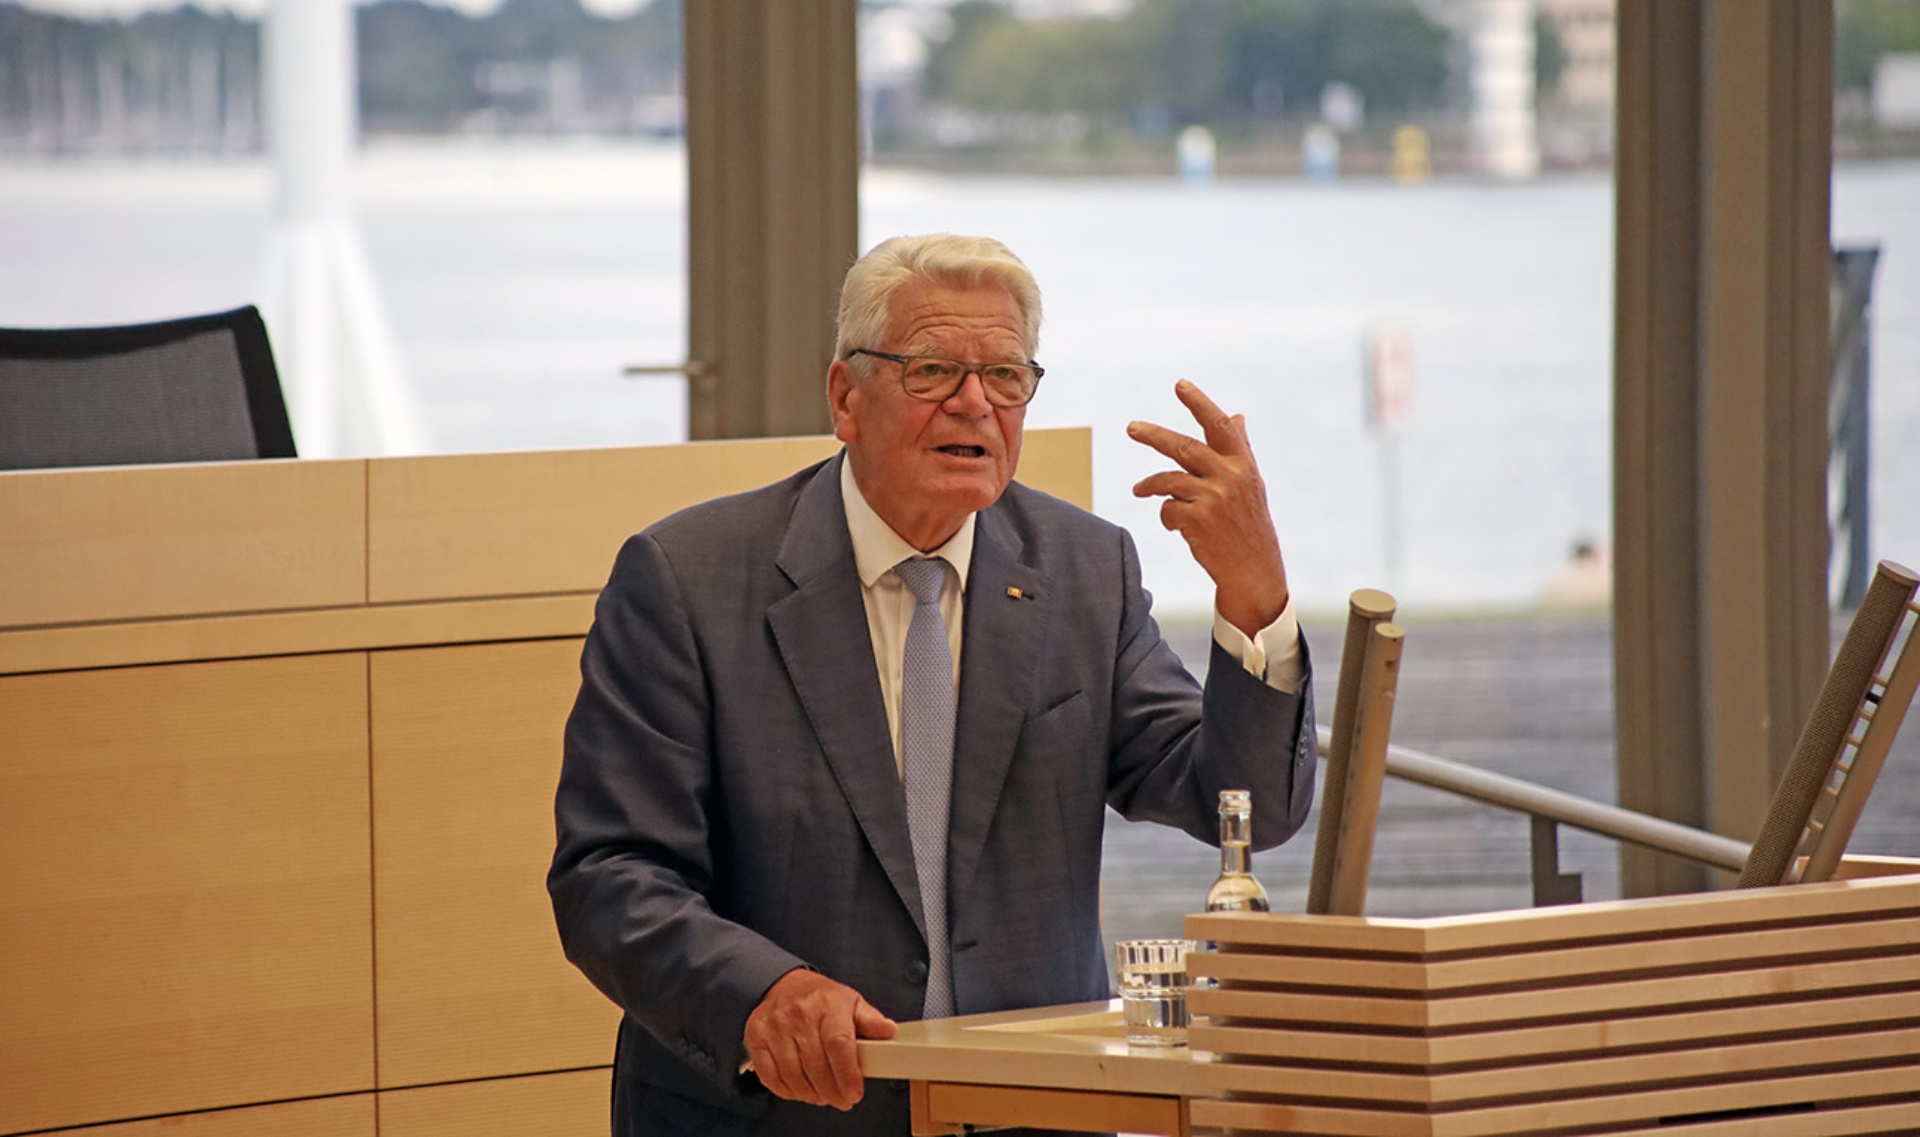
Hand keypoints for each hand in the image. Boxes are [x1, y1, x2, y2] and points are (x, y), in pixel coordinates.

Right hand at [742, 968, 896, 1109]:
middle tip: (842, 1100)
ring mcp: (774, 1026)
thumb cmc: (820, 999)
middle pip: (816, 1065)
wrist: (783, 984)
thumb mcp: (851, 1002)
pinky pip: (770, 1075)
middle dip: (832, 1091)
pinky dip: (787, 1090)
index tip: (854, 1093)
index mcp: (827, 1004)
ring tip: (823, 1096)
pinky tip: (800, 1090)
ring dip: (811, 1094)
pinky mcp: (756, 1038)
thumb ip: (870, 1020)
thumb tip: (888, 1031)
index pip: (839, 1044)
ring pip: (793, 1074)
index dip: (848, 1074)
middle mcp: (799, 1014)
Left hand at [1127, 379, 1289, 636]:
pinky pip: (1167, 509)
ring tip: (1139, 490)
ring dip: (1149, 484)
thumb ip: (1240, 448)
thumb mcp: (1250, 483)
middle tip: (1131, 428)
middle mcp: (1230, 477)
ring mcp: (1214, 499)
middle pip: (1183, 448)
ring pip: (1168, 479)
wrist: (1254, 570)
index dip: (1199, 403)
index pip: (1219, 426)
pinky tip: (1175, 526)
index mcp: (1244, 464)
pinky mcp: (1197, 521)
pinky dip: (1166, 516)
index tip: (1180, 384)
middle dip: (1154, 436)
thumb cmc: (1247, 523)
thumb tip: (1237, 414)